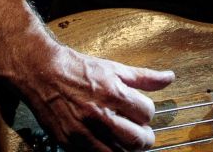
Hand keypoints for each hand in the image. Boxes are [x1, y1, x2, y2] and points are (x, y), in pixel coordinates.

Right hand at [12, 44, 175, 151]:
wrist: (43, 73)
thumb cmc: (79, 70)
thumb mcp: (115, 68)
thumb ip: (145, 77)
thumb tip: (169, 78)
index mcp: (113, 93)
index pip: (147, 113)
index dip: (148, 114)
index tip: (144, 113)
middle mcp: (99, 114)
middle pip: (136, 139)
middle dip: (145, 139)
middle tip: (143, 135)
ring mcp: (83, 131)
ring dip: (127, 150)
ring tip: (127, 142)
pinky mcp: (70, 142)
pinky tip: (109, 145)